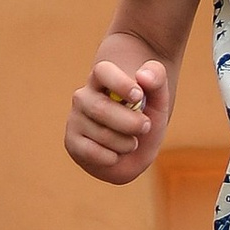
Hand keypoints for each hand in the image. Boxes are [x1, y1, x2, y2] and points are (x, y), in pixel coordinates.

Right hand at [66, 48, 167, 183]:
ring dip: (126, 143)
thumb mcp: (158, 101)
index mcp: (103, 79)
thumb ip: (156, 80)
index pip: (103, 71)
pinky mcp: (72, 142)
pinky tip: (115, 154)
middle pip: (101, 108)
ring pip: (102, 134)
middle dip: (131, 123)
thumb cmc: (143, 121)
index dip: (120, 83)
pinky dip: (113, 158)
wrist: (133, 156)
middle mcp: (84, 96)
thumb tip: (143, 76)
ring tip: (130, 142)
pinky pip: (93, 152)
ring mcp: (75, 119)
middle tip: (146, 126)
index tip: (138, 96)